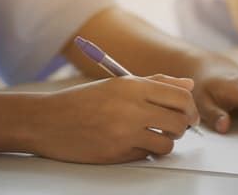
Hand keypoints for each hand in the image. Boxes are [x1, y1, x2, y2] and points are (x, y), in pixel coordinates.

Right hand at [29, 74, 198, 163]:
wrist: (47, 121)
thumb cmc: (83, 101)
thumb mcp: (119, 84)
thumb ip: (157, 83)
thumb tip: (188, 86)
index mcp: (133, 86)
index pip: (181, 98)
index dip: (191, 108)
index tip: (190, 114)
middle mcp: (131, 108)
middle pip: (179, 122)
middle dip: (182, 127)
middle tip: (174, 127)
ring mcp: (124, 133)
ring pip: (167, 143)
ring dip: (165, 142)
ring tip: (153, 136)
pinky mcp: (116, 154)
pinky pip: (146, 155)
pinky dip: (145, 151)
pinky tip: (132, 143)